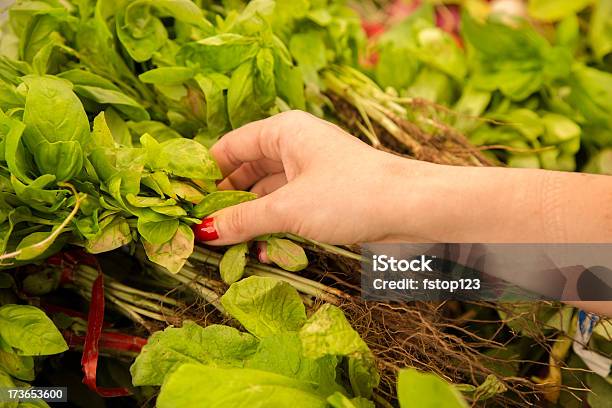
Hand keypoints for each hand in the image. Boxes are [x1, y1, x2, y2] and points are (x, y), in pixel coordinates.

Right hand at [203, 110, 430, 244]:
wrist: (413, 209)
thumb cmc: (350, 194)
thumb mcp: (288, 209)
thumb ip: (242, 221)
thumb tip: (202, 232)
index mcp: (283, 131)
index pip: (230, 147)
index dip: (205, 173)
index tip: (183, 201)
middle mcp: (295, 146)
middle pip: (246, 172)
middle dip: (227, 203)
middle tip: (203, 232)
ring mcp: (311, 172)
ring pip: (267, 194)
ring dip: (251, 222)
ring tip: (230, 249)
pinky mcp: (325, 196)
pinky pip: (288, 209)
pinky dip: (275, 229)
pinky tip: (265, 254)